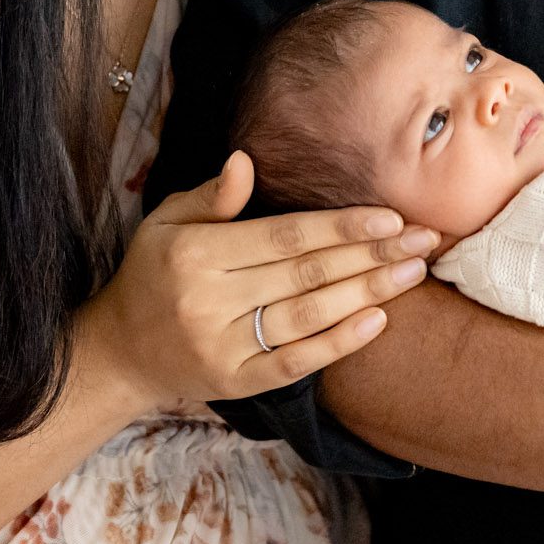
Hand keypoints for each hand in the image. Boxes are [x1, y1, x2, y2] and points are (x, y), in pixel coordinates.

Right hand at [77, 152, 437, 409]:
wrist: (119, 353)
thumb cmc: (150, 276)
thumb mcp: (164, 223)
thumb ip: (210, 197)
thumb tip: (244, 161)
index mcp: (196, 254)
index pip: (284, 237)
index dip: (340, 226)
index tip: (390, 216)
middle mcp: (210, 301)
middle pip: (307, 275)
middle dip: (371, 255)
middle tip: (424, 240)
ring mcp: (225, 346)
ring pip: (309, 317)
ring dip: (368, 293)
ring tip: (413, 273)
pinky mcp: (235, 382)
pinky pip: (296, 363)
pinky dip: (339, 343)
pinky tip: (379, 320)